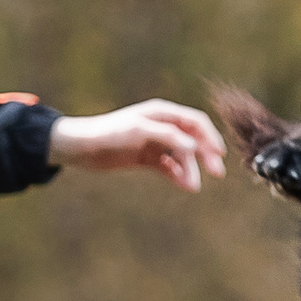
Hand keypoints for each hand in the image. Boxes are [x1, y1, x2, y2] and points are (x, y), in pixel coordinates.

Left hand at [47, 100, 226, 192]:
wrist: (81, 148)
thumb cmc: (109, 133)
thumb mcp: (139, 132)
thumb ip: (167, 136)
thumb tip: (195, 146)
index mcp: (162, 113)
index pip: (195, 122)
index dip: (211, 136)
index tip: (219, 155)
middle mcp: (161, 126)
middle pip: (193, 140)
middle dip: (205, 156)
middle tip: (217, 174)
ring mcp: (155, 143)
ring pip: (181, 156)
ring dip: (190, 170)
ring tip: (193, 187)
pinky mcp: (147, 158)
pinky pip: (169, 167)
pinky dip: (177, 175)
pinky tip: (183, 184)